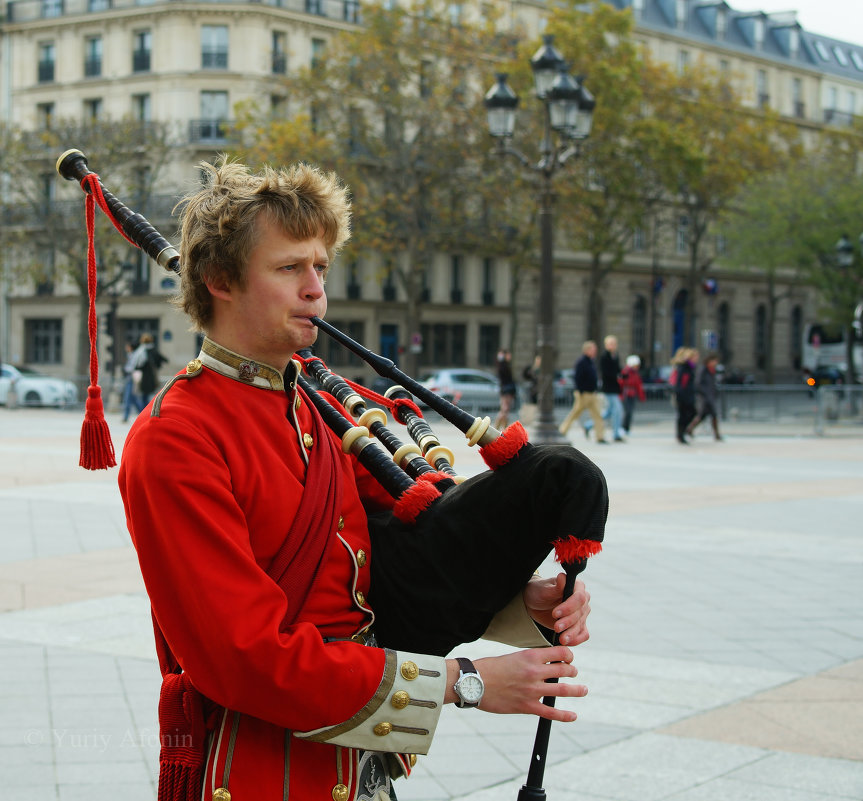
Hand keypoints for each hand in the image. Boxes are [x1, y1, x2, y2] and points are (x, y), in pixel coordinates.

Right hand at [472, 647, 586, 720]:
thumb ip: (529, 661)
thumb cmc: (490, 668)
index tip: (569, 658)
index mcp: (530, 656)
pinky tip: (573, 715)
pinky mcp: (527, 706)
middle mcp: (535, 672)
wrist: (474, 682)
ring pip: (563, 690)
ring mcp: (532, 690)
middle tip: (573, 673)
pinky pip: (551, 712)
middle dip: (572, 671)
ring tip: (583, 690)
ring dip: (577, 690)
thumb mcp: (513, 657)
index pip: (560, 653)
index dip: (569, 655)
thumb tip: (542, 665)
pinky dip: (565, 715)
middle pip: (565, 670)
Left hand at [523, 574, 589, 645]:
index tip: (555, 613)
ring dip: (572, 633)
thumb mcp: (544, 589)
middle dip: (568, 622)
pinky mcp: (579, 625)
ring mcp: (582, 613)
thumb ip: (555, 586)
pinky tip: (567, 642)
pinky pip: (583, 634)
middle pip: (580, 613)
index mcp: (577, 586)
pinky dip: (577, 639)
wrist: (535, 603)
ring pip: (581, 625)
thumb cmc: (539, 592)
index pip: (579, 597)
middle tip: (556, 627)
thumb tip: (563, 577)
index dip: (569, 607)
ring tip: (562, 640)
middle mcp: (583, 600)